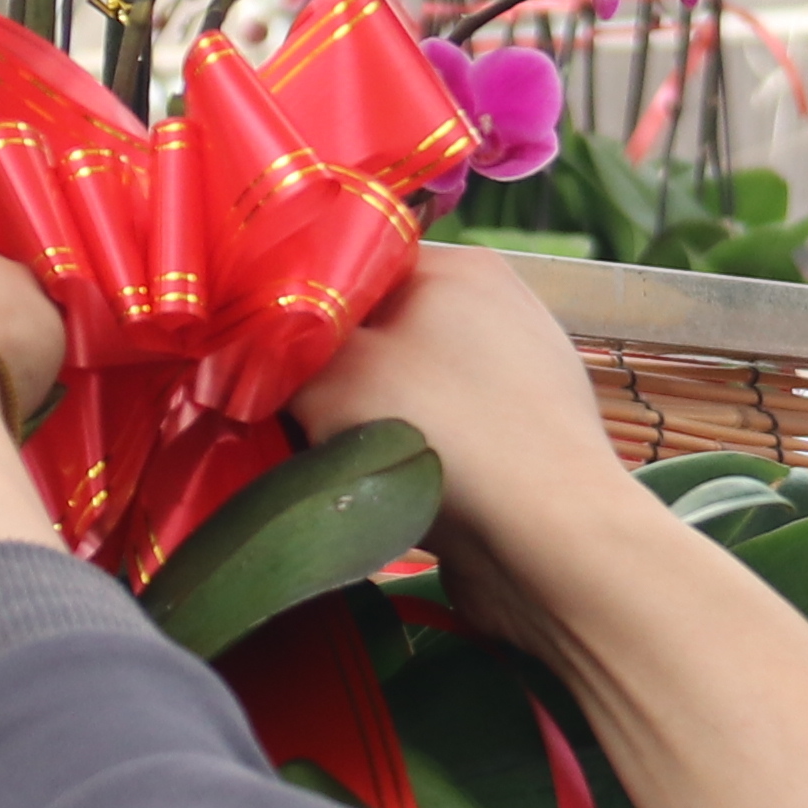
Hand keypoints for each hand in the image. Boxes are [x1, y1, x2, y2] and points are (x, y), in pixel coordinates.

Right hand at [294, 245, 655, 651]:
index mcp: (462, 267)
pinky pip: (435, 440)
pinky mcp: (520, 446)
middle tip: (282, 412)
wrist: (554, 545)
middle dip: (325, 374)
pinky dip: (402, 462)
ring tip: (327, 459)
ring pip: (401, 392)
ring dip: (359, 426)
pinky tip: (380, 492)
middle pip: (376, 330)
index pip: (356, 262)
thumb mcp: (332, 375)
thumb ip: (280, 353)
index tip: (256, 352)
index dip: (298, 305)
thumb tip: (253, 356)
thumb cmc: (446, 433)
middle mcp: (497, 312)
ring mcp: (516, 381)